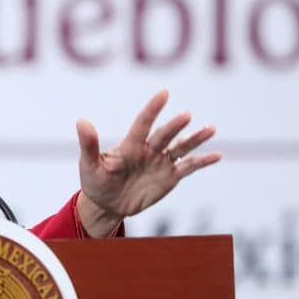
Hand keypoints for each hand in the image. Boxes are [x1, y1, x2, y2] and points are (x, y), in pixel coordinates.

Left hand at [75, 90, 221, 236]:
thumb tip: (81, 121)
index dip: (153, 109)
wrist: (106, 204)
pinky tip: (217, 155)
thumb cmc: (95, 181)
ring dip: (195, 139)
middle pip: (164, 135)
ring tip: (211, 128)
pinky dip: (202, 161)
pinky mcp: (169, 177)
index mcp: (130, 144)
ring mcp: (160, 162)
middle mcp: (148, 149)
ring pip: (181, 147)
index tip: (164, 93)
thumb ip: (89, 144)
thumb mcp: (89, 165)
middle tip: (186, 116)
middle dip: (175, 126)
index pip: (143, 123)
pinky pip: (188, 167)